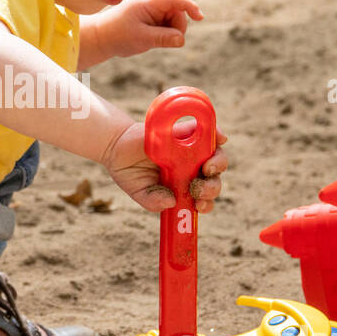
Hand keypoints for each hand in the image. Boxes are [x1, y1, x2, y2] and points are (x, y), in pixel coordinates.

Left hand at [97, 0, 203, 58]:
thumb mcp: (141, 38)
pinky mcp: (152, 17)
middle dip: (177, 27)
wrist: (102, 37)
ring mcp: (152, 9)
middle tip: (164, 41)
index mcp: (149, 1)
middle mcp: (152, 2)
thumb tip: (182, 40)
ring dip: (170, 31)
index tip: (199, 17)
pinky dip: (164, 32)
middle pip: (178, 11)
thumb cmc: (118, 35)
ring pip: (174, 19)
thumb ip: (163, 38)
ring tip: (152, 39)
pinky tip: (151, 37)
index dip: (190, 6)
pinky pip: (167, 24)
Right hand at [100, 118, 229, 213]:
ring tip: (207, 167)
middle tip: (198, 188)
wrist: (116, 148)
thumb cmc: (130, 172)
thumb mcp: (139, 192)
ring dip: (217, 163)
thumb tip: (170, 201)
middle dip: (212, 187)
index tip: (198, 205)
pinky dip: (218, 132)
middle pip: (214, 179)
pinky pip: (208, 131)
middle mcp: (191, 169)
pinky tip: (220, 138)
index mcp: (184, 186)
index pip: (204, 198)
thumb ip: (152, 201)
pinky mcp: (186, 131)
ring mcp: (191, 150)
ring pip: (216, 156)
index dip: (206, 203)